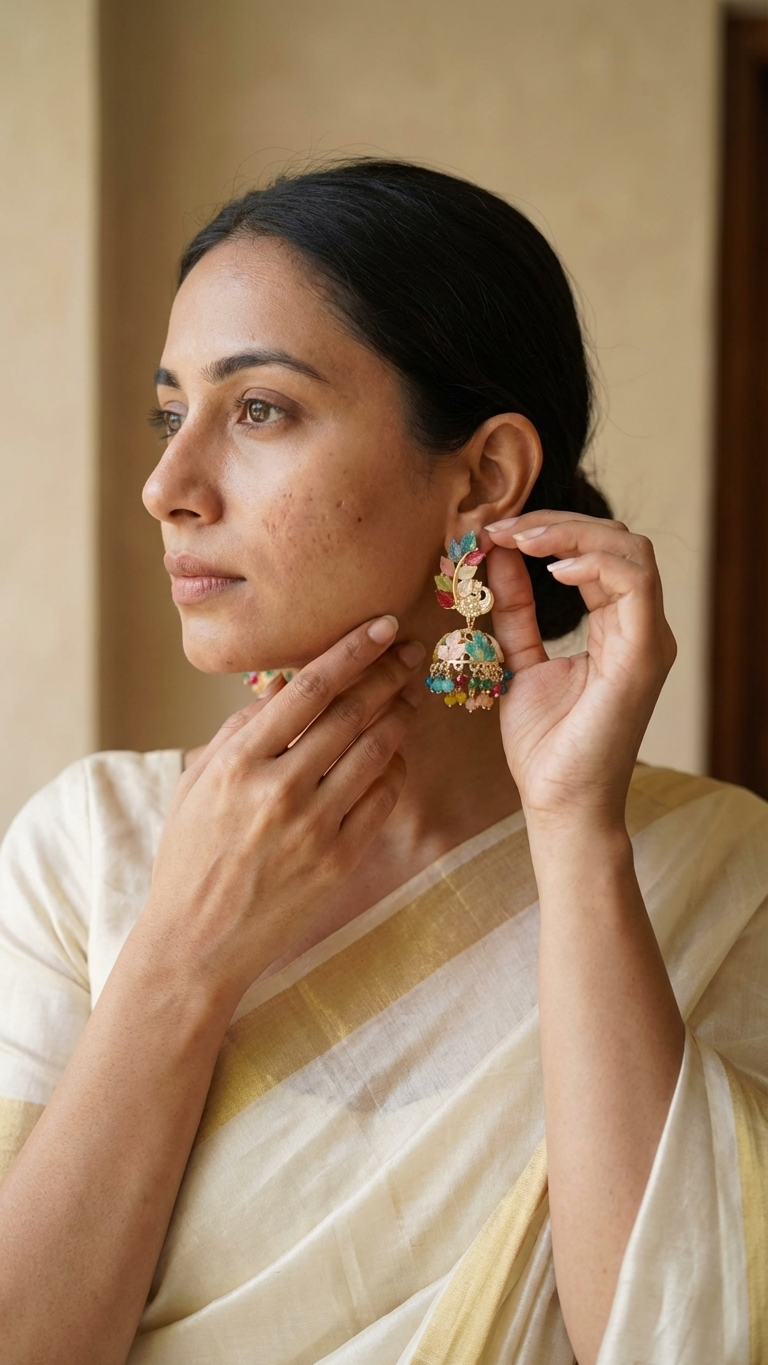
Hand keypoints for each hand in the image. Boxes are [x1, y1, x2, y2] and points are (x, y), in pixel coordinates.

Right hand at [142, 617, 424, 1003]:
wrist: (197, 942)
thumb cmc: (191, 856)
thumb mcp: (196, 783)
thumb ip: (239, 731)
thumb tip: (284, 688)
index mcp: (237, 762)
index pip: (309, 688)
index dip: (352, 651)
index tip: (381, 626)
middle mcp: (278, 788)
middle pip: (351, 713)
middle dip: (388, 673)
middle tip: (410, 650)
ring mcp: (313, 826)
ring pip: (375, 751)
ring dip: (400, 715)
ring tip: (409, 695)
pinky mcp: (338, 859)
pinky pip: (382, 799)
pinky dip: (394, 768)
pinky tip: (394, 753)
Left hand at [485, 512, 675, 827]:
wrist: (560, 803)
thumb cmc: (546, 745)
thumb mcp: (517, 661)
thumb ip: (514, 609)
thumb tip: (496, 555)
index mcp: (617, 628)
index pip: (597, 553)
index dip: (548, 532)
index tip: (493, 531)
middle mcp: (640, 628)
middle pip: (616, 540)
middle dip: (555, 524)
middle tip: (501, 527)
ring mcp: (647, 640)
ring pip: (630, 551)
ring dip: (571, 534)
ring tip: (519, 538)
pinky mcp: (643, 656)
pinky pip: (635, 584)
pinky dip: (593, 563)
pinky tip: (550, 568)